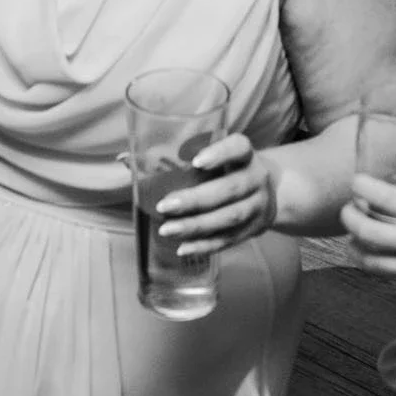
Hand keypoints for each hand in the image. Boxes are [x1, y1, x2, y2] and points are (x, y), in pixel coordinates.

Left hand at [152, 133, 279, 259]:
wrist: (271, 191)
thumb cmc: (226, 169)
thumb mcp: (213, 155)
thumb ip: (172, 156)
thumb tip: (124, 158)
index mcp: (245, 154)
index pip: (238, 147)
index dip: (220, 154)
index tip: (196, 161)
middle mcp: (256, 178)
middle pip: (230, 189)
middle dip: (196, 199)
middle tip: (164, 206)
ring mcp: (258, 206)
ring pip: (229, 218)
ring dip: (196, 226)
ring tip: (167, 230)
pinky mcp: (253, 229)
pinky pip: (229, 239)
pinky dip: (205, 245)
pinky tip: (183, 248)